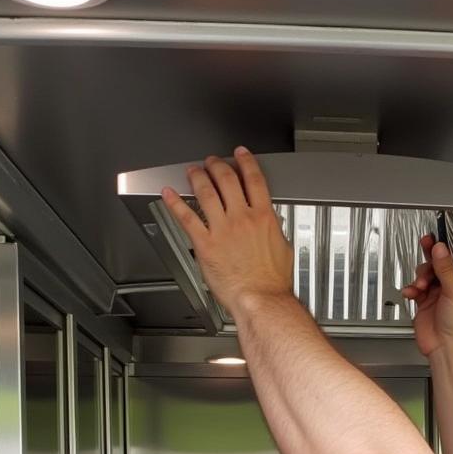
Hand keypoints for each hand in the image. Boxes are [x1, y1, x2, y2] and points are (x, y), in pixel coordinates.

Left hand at [161, 147, 293, 317]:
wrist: (261, 298)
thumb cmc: (272, 282)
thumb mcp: (283, 250)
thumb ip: (275, 232)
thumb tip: (272, 226)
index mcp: (263, 218)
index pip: (253, 180)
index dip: (245, 162)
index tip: (240, 155)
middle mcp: (242, 219)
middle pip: (227, 180)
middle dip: (217, 165)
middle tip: (212, 162)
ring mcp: (222, 230)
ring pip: (206, 192)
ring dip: (197, 177)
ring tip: (193, 171)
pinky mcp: (205, 244)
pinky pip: (186, 217)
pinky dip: (175, 202)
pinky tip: (169, 193)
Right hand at [401, 235, 452, 357]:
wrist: (443, 347)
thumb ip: (447, 269)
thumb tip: (441, 250)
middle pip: (448, 261)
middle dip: (437, 253)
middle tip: (429, 242)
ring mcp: (442, 292)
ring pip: (430, 271)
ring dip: (423, 274)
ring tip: (421, 283)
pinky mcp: (427, 300)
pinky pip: (418, 286)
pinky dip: (413, 287)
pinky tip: (413, 291)